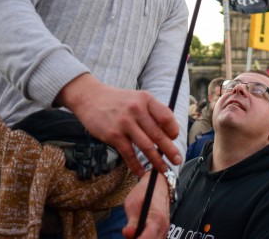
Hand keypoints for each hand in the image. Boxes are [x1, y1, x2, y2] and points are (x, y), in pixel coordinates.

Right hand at [56, 73, 180, 175]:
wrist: (90, 97)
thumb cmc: (118, 101)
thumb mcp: (137, 99)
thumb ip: (152, 113)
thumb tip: (167, 133)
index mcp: (146, 100)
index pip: (166, 117)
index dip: (173, 130)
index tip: (174, 139)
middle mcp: (137, 110)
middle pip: (158, 134)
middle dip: (170, 150)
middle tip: (177, 160)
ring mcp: (125, 123)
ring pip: (146, 146)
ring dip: (157, 160)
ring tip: (163, 169)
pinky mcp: (113, 135)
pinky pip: (128, 153)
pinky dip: (136, 164)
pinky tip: (140, 171)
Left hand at [123, 170, 169, 238]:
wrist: (158, 184)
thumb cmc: (145, 192)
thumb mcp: (133, 204)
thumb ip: (132, 222)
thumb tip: (128, 234)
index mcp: (157, 219)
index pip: (147, 238)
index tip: (129, 237)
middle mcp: (164, 226)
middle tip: (130, 233)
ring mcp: (165, 229)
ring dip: (143, 238)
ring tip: (134, 231)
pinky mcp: (163, 231)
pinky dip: (147, 237)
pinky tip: (140, 232)